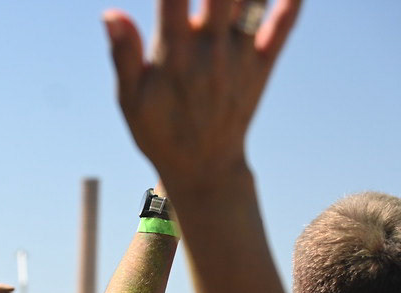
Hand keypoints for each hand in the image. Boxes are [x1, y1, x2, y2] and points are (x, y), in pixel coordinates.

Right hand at [104, 0, 299, 191]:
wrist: (204, 167)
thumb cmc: (158, 129)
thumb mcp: (129, 99)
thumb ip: (123, 55)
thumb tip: (110, 13)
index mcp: (171, 54)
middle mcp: (208, 49)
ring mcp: (238, 55)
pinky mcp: (262, 64)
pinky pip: (283, 24)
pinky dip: (289, 1)